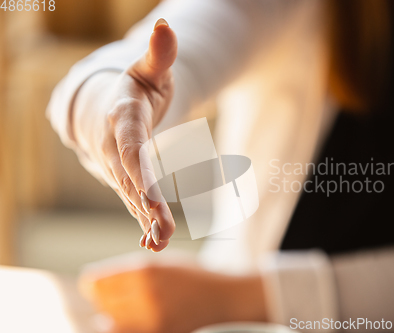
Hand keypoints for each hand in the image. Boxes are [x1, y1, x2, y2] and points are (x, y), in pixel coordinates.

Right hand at [72, 19, 176, 250]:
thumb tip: (167, 26)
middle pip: (131, 180)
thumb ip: (160, 54)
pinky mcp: (122, 177)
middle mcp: (115, 147)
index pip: (132, 150)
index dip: (141, 174)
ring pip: (131, 196)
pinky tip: (155, 242)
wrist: (103, 106)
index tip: (153, 200)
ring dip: (146, 221)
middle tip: (165, 233)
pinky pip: (132, 201)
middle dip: (147, 207)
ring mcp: (116, 166)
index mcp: (123, 118)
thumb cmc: (133, 86)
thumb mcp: (148, 68)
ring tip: (162, 243)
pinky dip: (143, 221)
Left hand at [80, 262, 267, 332]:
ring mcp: (154, 317)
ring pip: (110, 321)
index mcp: (146, 270)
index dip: (91, 282)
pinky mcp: (160, 332)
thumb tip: (91, 285)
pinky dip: (120, 327)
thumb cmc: (189, 275)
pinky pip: (126, 332)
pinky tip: (128, 319)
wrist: (222, 295)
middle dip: (101, 298)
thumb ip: (130, 271)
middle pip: (101, 302)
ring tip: (121, 307)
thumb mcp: (161, 263)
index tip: (91, 284)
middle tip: (109, 295)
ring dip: (109, 314)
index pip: (97, 281)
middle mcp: (147, 293)